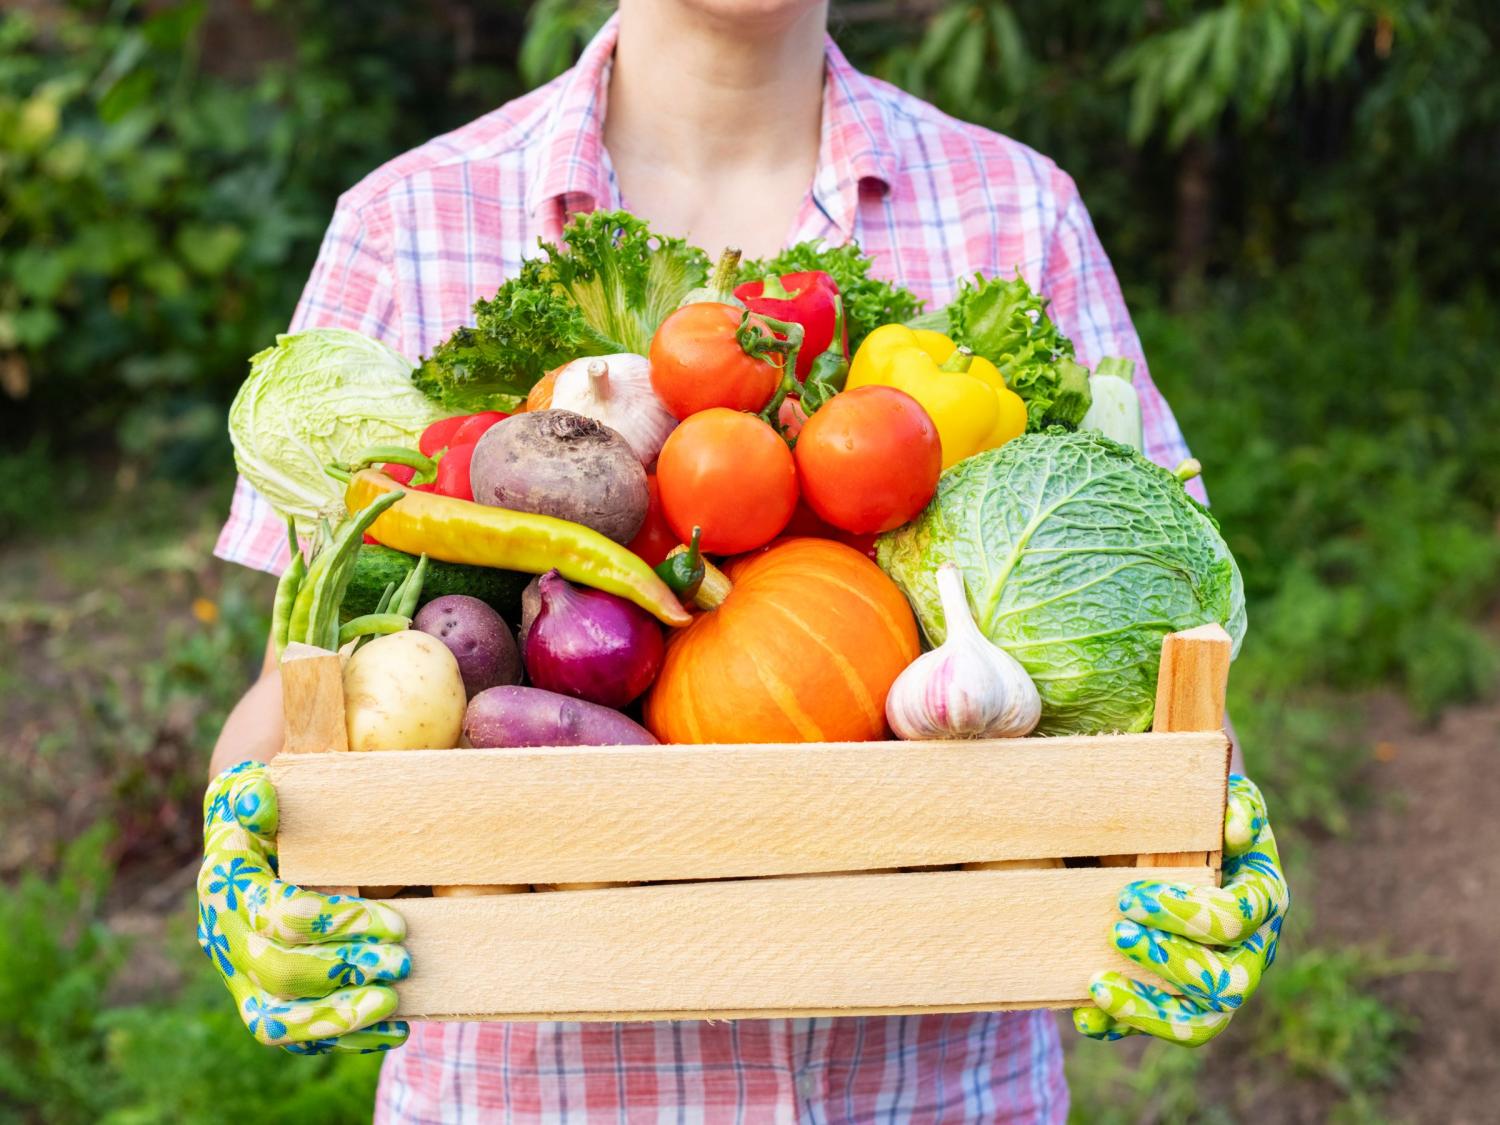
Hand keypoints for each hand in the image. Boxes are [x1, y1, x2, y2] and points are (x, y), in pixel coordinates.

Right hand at [197, 760, 410, 1053]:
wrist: (247, 847)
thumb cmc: (262, 815)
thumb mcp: (253, 793)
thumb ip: (254, 794)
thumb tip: (261, 797)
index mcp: (228, 890)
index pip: (278, 918)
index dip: (336, 924)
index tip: (395, 920)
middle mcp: (228, 941)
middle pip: (279, 974)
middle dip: (344, 971)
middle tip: (402, 960)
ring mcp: (243, 978)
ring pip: (277, 1021)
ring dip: (339, 1017)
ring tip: (394, 1004)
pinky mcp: (266, 1000)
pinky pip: (297, 1037)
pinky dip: (345, 1039)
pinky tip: (392, 1029)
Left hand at [1073, 773, 1289, 1045]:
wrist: (1188, 837)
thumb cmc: (1203, 815)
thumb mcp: (1221, 798)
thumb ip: (1236, 803)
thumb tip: (1236, 828)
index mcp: (1262, 897)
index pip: (1234, 918)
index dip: (1184, 914)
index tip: (1129, 898)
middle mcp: (1253, 949)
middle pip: (1226, 981)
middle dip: (1168, 960)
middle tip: (1116, 931)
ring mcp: (1223, 981)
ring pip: (1202, 1022)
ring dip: (1148, 1008)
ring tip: (1097, 984)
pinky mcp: (1190, 1002)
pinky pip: (1163, 1029)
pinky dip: (1124, 1027)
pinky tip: (1087, 1019)